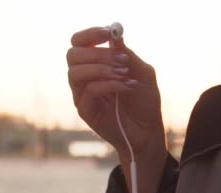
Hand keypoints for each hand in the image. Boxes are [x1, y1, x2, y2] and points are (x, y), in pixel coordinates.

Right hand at [66, 26, 166, 192]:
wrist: (147, 131)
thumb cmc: (144, 102)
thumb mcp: (142, 72)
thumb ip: (127, 54)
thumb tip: (114, 33)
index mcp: (96, 64)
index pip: (79, 42)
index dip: (90, 34)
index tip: (107, 32)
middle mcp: (85, 77)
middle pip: (72, 54)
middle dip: (97, 53)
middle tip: (120, 59)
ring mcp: (82, 94)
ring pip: (76, 72)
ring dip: (102, 68)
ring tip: (124, 73)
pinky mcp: (85, 110)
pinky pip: (90, 90)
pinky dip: (110, 84)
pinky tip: (127, 86)